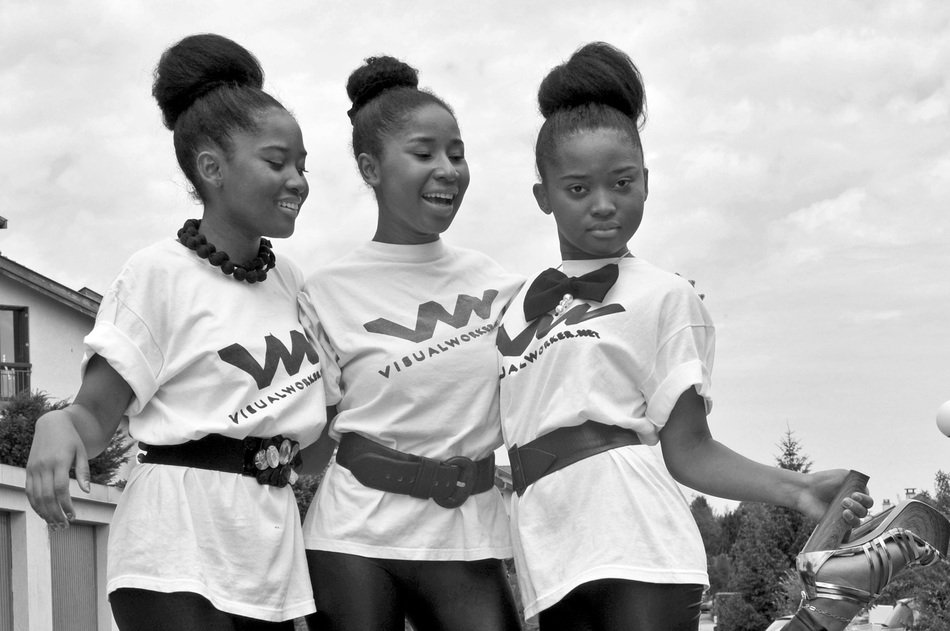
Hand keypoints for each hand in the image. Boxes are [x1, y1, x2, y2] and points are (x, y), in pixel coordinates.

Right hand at [25, 410, 91, 527]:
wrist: (51, 424)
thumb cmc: (71, 438)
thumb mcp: (82, 452)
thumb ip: (83, 471)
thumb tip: (86, 491)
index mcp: (59, 461)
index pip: (60, 489)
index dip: (66, 505)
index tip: (73, 516)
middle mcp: (44, 466)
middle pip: (46, 496)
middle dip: (55, 514)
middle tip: (64, 526)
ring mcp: (34, 468)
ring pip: (35, 496)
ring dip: (44, 513)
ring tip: (54, 524)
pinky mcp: (29, 470)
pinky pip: (29, 491)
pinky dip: (35, 504)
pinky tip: (43, 513)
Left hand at [797, 469, 872, 525]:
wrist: (806, 490)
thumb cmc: (822, 481)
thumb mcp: (843, 476)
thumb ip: (857, 481)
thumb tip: (866, 490)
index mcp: (855, 495)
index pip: (868, 501)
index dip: (864, 499)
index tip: (855, 495)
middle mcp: (852, 506)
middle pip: (866, 511)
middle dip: (858, 506)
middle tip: (845, 500)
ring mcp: (845, 515)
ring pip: (859, 519)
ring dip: (855, 514)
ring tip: (843, 508)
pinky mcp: (838, 524)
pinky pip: (850, 527)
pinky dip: (850, 521)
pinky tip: (843, 515)